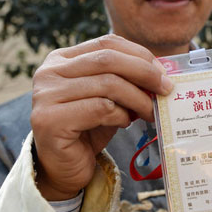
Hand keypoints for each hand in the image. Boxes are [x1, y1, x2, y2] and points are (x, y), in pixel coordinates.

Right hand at [30, 34, 173, 200]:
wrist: (64, 169)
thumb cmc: (88, 129)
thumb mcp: (108, 98)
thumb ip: (125, 80)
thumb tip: (161, 74)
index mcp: (61, 59)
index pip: (107, 43)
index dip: (139, 55)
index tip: (163, 72)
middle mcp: (48, 72)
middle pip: (108, 59)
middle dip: (144, 73)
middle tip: (166, 89)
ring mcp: (45, 95)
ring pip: (107, 84)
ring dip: (138, 98)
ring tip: (151, 112)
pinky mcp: (49, 120)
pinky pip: (100, 108)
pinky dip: (121, 115)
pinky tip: (125, 123)